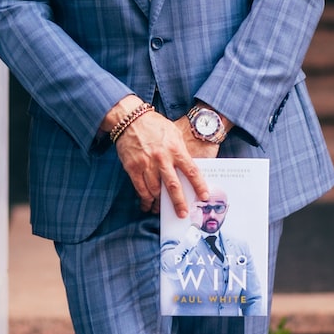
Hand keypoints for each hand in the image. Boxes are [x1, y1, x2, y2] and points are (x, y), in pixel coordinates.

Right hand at [105, 97, 209, 215]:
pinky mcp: (133, 167)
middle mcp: (162, 158)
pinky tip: (148, 203)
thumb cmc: (155, 125)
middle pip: (173, 186)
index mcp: (175, 149)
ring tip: (161, 209)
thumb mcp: (174, 133)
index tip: (204, 196)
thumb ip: (181, 151)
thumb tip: (188, 168)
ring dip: (159, 202)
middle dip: (179, 202)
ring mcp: (146, 164)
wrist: (130, 119)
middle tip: (183, 214)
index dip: (199, 185)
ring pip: (155, 190)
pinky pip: (140, 188)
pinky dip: (145, 198)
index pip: (191, 170)